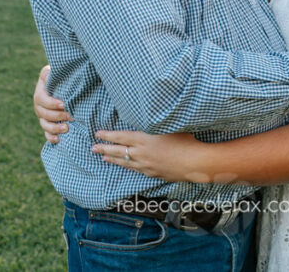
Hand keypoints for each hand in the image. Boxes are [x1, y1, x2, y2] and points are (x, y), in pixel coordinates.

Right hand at [33, 65, 71, 142]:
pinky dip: (51, 137)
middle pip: (43, 114)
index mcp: (40, 93)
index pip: (41, 99)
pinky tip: (58, 139)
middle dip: (57, 116)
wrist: (63, 85)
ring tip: (66, 128)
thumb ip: (50, 73)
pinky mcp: (48, 124)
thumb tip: (48, 73)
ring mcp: (42, 116)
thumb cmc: (60, 77)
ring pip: (44, 124)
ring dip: (54, 128)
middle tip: (71, 116)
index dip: (51, 103)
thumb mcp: (54, 72)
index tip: (63, 104)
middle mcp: (39, 106)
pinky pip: (46, 133)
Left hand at [92, 130, 212, 183]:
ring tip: (104, 157)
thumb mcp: (169, 125)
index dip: (108, 135)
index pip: (121, 137)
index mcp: (144, 140)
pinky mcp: (154, 174)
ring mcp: (147, 166)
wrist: (195, 163)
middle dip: (104, 148)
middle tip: (93, 148)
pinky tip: (126, 166)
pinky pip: (136, 170)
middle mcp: (142, 154)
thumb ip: (155, 121)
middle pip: (119, 151)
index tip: (97, 134)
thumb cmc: (185, 140)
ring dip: (113, 159)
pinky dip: (128, 167)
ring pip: (125, 162)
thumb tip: (147, 113)